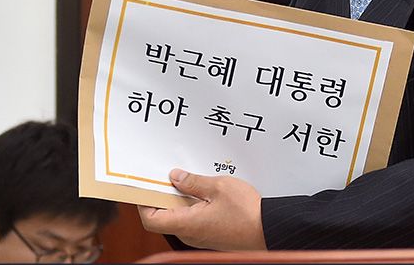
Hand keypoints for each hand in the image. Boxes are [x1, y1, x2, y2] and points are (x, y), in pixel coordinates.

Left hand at [138, 168, 265, 250]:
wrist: (270, 229)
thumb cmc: (248, 213)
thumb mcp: (218, 187)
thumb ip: (193, 182)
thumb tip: (175, 177)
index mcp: (187, 224)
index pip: (150, 218)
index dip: (142, 201)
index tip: (144, 185)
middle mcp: (190, 234)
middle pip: (162, 217)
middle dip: (161, 195)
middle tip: (166, 177)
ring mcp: (200, 236)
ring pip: (177, 217)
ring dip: (177, 199)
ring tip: (186, 181)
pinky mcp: (209, 235)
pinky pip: (191, 220)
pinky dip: (189, 206)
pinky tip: (200, 192)